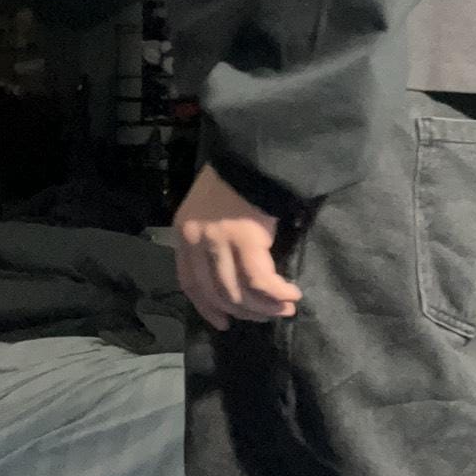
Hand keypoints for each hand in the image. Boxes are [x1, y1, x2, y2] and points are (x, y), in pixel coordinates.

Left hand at [173, 164, 302, 330]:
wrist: (251, 153)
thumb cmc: (236, 177)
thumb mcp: (209, 209)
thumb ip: (211, 238)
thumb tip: (231, 272)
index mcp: (184, 233)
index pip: (190, 283)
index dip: (207, 308)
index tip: (224, 322)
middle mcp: (196, 240)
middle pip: (216, 292)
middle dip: (244, 311)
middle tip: (267, 316)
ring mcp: (219, 240)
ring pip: (238, 291)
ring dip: (264, 307)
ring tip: (285, 308)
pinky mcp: (244, 238)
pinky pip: (260, 279)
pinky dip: (276, 292)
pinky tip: (292, 293)